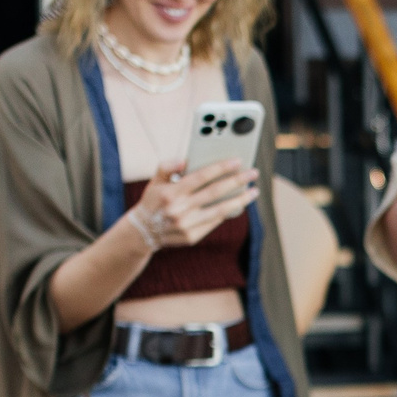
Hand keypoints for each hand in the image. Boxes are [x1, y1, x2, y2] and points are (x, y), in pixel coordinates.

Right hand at [130, 157, 256, 248]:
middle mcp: (179, 209)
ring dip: (240, 200)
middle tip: (253, 173)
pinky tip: (239, 204)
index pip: (201, 177)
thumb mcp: (155, 180)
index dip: (221, 168)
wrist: (143, 231)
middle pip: (215, 192)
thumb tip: (186, 160)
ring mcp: (187, 225)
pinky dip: (229, 212)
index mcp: (171, 193)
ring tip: (253, 192)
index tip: (238, 161)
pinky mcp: (192, 236)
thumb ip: (167, 166)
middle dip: (237, 181)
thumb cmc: (154, 200)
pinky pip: (215, 222)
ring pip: (220, 210)